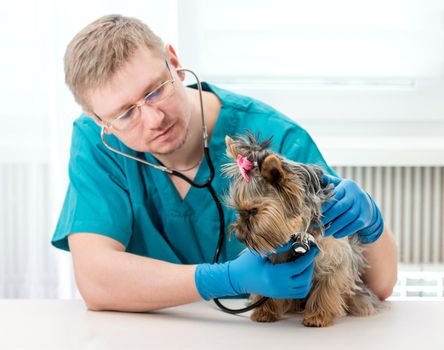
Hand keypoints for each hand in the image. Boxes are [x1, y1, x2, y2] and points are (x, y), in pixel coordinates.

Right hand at [194, 247, 318, 299]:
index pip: (299, 267)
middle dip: (310, 265)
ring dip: (308, 275)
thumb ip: (277, 247)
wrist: (237, 278)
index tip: (314, 248)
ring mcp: (280, 292)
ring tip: (305, 264)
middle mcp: (280, 286)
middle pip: (304, 278)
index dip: (309, 257)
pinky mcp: (279, 294)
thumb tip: (293, 240)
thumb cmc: (246, 263)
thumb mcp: (260, 252)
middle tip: (310, 254)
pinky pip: (298, 292)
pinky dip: (303, 284)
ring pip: (303, 287)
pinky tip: (300, 274)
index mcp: (275, 275)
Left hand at [321, 174, 383, 243]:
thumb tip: (316, 174)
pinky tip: (336, 234)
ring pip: (348, 217)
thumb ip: (329, 181)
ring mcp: (362, 207)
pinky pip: (355, 226)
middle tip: (317, 225)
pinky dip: (344, 231)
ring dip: (335, 226)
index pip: (335, 196)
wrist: (367, 204)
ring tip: (324, 232)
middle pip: (340, 207)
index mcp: (347, 186)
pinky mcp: (365, 218)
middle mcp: (356, 195)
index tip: (315, 213)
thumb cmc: (346, 194)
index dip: (325, 205)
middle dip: (328, 217)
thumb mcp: (340, 185)